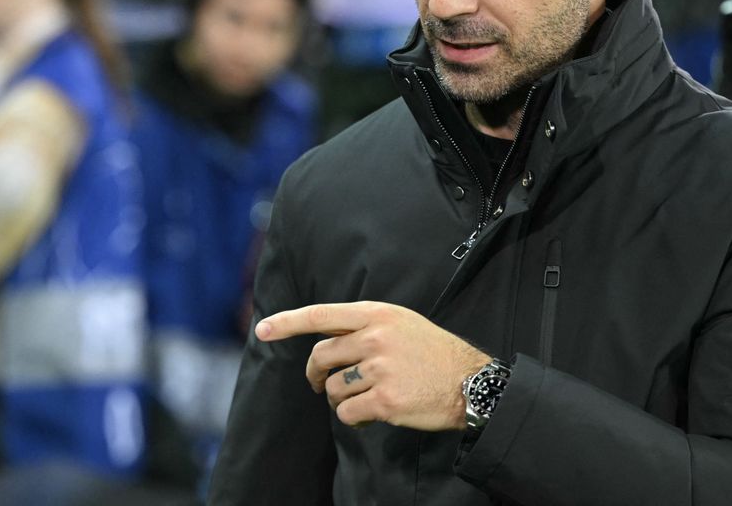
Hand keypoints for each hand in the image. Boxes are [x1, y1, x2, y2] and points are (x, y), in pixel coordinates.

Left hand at [255, 301, 490, 430]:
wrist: (469, 381)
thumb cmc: (433, 352)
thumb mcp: (401, 323)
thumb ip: (365, 326)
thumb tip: (326, 340)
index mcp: (377, 314)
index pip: (322, 315)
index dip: (288, 322)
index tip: (262, 329)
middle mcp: (375, 337)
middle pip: (320, 357)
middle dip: (316, 375)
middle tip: (322, 385)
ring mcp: (379, 368)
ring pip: (333, 388)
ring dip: (340, 399)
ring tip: (363, 400)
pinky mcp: (384, 399)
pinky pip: (346, 413)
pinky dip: (352, 418)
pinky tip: (370, 415)